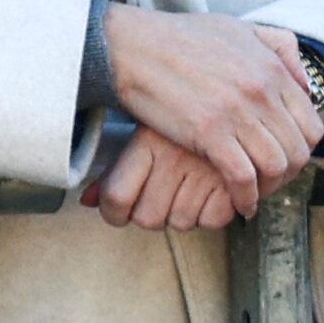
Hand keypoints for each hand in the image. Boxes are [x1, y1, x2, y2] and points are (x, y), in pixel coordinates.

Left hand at [87, 122, 253, 232]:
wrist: (233, 100)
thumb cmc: (180, 121)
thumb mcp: (142, 135)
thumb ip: (113, 171)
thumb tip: (86, 201)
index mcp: (146, 143)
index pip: (116, 196)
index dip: (112, 214)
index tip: (117, 215)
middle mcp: (175, 157)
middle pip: (148, 218)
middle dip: (149, 216)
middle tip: (156, 202)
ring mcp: (206, 170)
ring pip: (181, 222)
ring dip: (181, 215)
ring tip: (186, 193)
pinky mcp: (237, 181)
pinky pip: (213, 221)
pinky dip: (211, 215)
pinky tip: (209, 195)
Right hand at [91, 9, 312, 222]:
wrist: (130, 45)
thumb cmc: (177, 37)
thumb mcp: (238, 28)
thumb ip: (278, 47)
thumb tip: (302, 83)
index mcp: (272, 70)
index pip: (311, 125)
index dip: (301, 149)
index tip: (283, 157)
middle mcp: (262, 92)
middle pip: (297, 150)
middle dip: (288, 173)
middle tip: (269, 182)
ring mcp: (237, 113)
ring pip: (276, 165)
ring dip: (269, 187)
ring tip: (254, 193)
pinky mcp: (209, 132)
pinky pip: (242, 176)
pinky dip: (246, 196)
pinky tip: (240, 203)